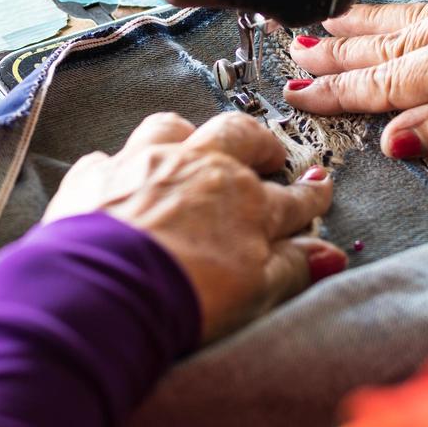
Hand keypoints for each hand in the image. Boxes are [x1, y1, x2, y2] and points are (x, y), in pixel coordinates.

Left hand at [44, 111, 344, 341]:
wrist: (103, 293)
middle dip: (258, 143)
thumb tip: (329, 256)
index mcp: (246, 203)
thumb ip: (293, 269)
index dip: (310, 194)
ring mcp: (146, 163)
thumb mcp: (255, 294)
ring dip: (188, 135)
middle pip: (239, 137)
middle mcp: (200, 169)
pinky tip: (120, 178)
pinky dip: (120, 165)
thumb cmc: (183, 298)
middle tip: (267, 155)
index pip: (291, 197)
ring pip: (175, 128)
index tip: (318, 189)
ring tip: (193, 145)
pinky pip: (111, 155)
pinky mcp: (98, 175)